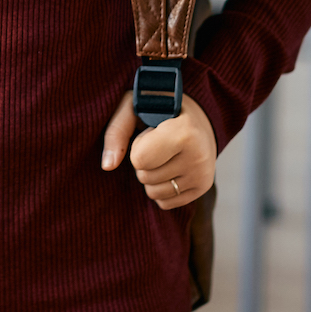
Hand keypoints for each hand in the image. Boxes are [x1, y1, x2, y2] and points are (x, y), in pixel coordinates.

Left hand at [100, 89, 216, 210]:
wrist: (198, 117)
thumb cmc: (159, 109)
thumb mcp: (134, 108)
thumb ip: (116, 131)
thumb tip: (107, 166)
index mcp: (185, 132)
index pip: (140, 159)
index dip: (138, 146)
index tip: (151, 132)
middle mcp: (198, 157)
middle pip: (144, 177)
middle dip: (143, 161)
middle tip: (158, 142)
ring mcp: (202, 175)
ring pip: (153, 193)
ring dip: (150, 176)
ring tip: (165, 154)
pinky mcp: (203, 188)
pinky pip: (165, 203)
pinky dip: (161, 188)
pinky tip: (171, 167)